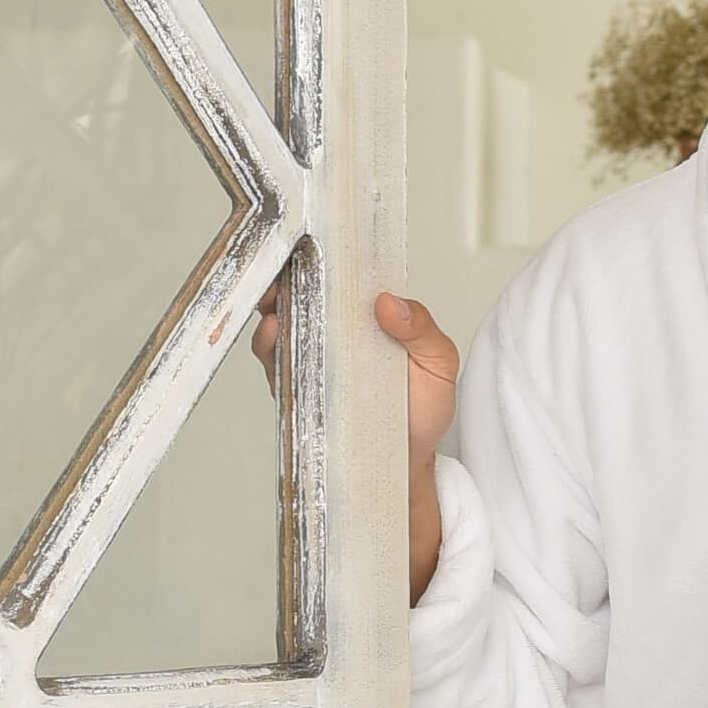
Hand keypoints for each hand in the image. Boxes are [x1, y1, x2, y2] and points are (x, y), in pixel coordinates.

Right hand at [249, 283, 457, 602]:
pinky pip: (273, 363)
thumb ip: (423, 330)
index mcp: (366, 317)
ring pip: (278, 322)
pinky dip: (269, 347)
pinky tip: (274, 337)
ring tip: (276, 303)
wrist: (406, 466)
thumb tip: (388, 302)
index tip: (312, 241)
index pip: (337, 277)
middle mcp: (332, 332)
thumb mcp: (439, 365)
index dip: (321, 256)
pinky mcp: (296, 388)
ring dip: (272, 309)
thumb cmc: (423, 411)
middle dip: (286, 275)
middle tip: (285, 267)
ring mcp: (311, 359)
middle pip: (299, 292)